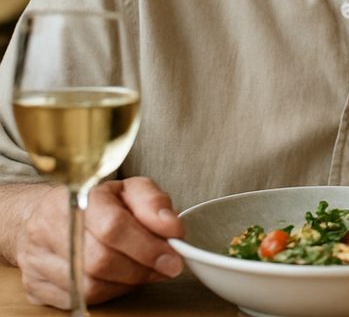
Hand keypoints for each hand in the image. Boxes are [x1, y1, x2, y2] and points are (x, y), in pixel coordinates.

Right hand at [15, 177, 185, 307]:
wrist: (48, 216)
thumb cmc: (97, 203)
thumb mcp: (130, 190)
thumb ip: (154, 203)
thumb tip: (173, 228)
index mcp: (77, 197)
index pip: (112, 227)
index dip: (147, 246)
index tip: (173, 257)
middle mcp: (49, 227)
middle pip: (100, 261)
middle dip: (141, 267)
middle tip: (165, 266)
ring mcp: (37, 259)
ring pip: (89, 286)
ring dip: (127, 282)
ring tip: (144, 270)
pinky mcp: (35, 286)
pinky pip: (79, 300)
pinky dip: (108, 292)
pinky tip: (120, 278)